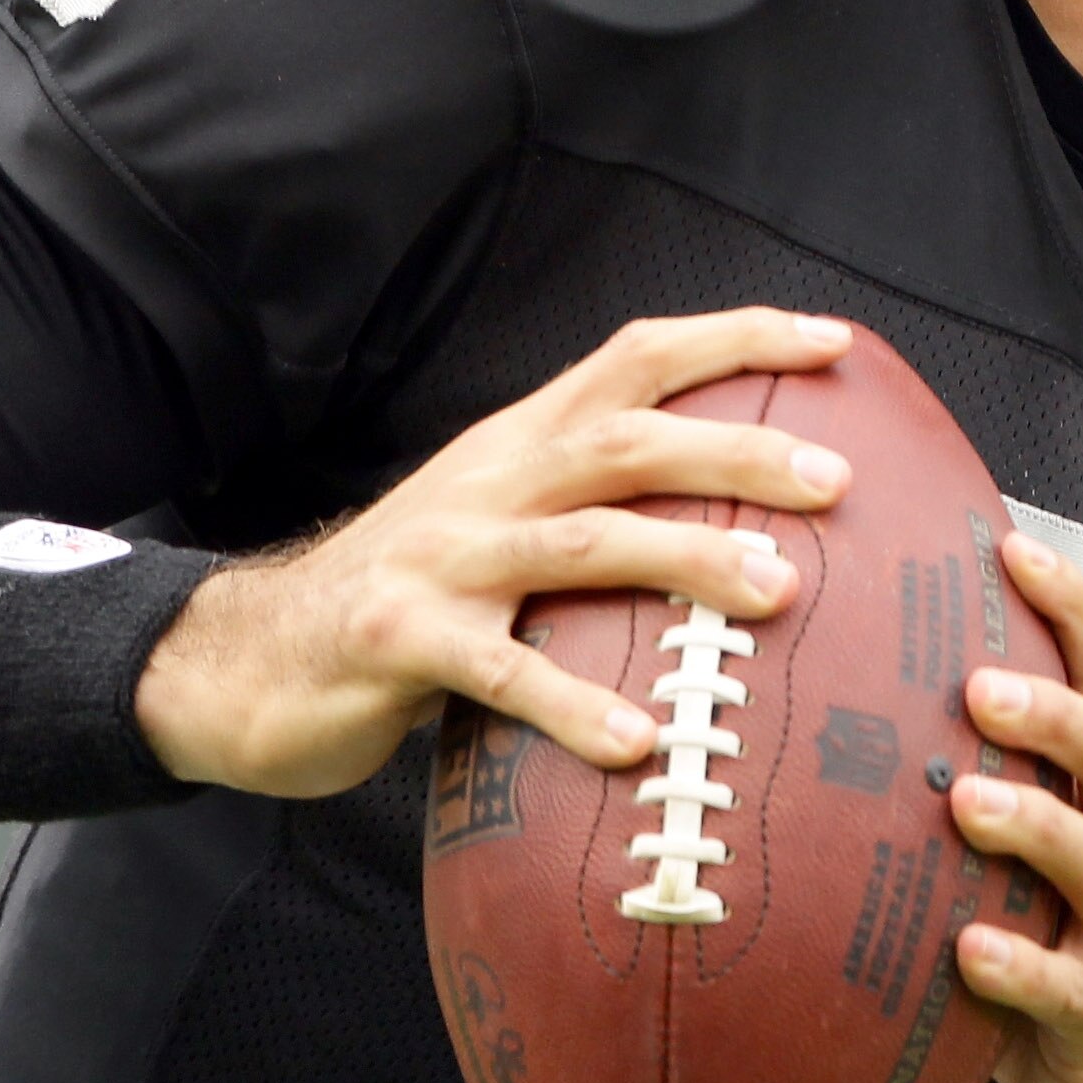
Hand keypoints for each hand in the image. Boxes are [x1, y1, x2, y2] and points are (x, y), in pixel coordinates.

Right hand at [133, 310, 855, 799]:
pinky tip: (639, 742)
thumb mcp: (495, 528)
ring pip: (580, 541)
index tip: (836, 343)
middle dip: (736, 450)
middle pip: (625, 440)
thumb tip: (743, 530)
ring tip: (777, 590)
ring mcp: (442, 558)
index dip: (735, 340)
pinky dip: (573, 704)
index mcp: (518, 445)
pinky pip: (500, 672)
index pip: (635, 360)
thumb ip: (589, 512)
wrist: (246, 659)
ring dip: (684, 558)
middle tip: (835, 478)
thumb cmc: (406, 602)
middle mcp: (488, 482)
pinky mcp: (400, 641)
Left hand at [951, 529, 1082, 1082]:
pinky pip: (1074, 995)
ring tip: (966, 802)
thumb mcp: (1010, 877)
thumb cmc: (1048, 976)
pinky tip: (967, 951)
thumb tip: (821, 698)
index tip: (1011, 547)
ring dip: (1040, 825)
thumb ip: (951, 797)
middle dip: (1060, 714)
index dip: (1072, 612)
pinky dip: (1023, 970)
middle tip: (980, 684)